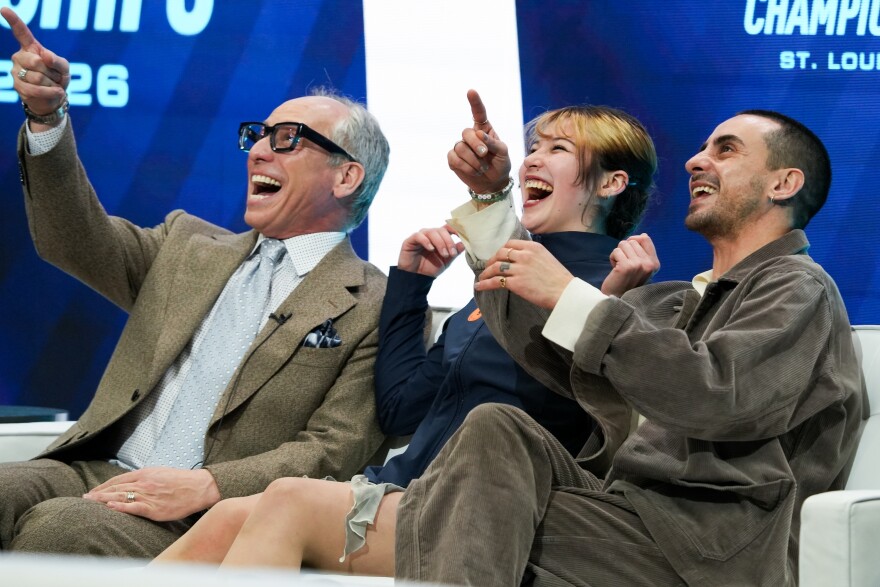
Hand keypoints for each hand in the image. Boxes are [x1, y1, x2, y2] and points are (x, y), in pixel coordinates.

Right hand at [1, 7, 69, 121]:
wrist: (54, 98)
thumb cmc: (58, 78)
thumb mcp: (64, 68)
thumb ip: (58, 61)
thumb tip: (44, 56)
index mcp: (31, 47)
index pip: (21, 32)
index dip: (13, 20)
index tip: (4, 8)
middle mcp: (19, 57)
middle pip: (36, 62)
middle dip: (52, 72)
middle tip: (55, 76)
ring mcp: (16, 71)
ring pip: (37, 77)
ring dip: (52, 83)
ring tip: (53, 84)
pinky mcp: (18, 86)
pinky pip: (35, 89)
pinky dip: (50, 92)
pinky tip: (57, 92)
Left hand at [83, 467, 220, 521]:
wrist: (200, 487)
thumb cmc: (182, 481)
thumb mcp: (161, 472)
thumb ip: (146, 477)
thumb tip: (132, 482)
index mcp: (146, 473)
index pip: (118, 480)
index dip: (103, 486)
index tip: (92, 492)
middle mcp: (145, 483)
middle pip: (116, 488)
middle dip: (98, 493)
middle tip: (85, 499)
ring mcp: (149, 495)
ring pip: (122, 497)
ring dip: (104, 500)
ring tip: (90, 504)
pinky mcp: (155, 508)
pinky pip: (134, 507)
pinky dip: (121, 508)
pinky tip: (110, 508)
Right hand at [398, 225, 465, 277]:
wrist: (416, 278)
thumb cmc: (430, 268)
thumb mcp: (446, 261)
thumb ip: (455, 252)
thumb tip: (464, 244)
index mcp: (439, 237)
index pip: (448, 228)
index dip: (456, 230)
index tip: (462, 236)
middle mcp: (429, 235)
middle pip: (441, 230)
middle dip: (449, 241)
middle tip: (452, 253)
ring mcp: (420, 237)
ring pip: (432, 232)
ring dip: (440, 243)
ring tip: (444, 254)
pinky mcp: (410, 241)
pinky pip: (418, 236)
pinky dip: (426, 241)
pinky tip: (431, 249)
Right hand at [447, 89, 511, 194]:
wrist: (493, 184)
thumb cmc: (501, 164)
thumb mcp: (503, 153)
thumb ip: (494, 143)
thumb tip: (480, 135)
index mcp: (484, 130)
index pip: (478, 113)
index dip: (475, 102)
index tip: (471, 91)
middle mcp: (471, 136)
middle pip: (466, 132)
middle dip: (476, 144)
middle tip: (485, 154)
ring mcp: (461, 147)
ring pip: (459, 147)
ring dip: (473, 160)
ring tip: (482, 168)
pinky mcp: (453, 159)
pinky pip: (454, 159)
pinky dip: (466, 167)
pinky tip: (474, 171)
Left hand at [475, 240, 572, 308]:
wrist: (565, 292)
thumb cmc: (559, 279)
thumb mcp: (546, 258)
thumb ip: (533, 256)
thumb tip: (520, 260)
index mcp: (533, 247)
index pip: (510, 244)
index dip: (501, 250)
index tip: (498, 257)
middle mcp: (524, 255)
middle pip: (500, 254)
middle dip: (491, 261)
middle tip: (488, 267)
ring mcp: (519, 269)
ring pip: (496, 267)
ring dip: (486, 273)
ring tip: (482, 278)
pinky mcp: (516, 283)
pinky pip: (495, 281)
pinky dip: (485, 283)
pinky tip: (480, 286)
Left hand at [601, 233, 659, 296]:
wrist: (617, 297)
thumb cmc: (626, 280)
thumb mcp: (640, 266)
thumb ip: (643, 251)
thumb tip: (643, 235)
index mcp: (655, 263)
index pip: (645, 239)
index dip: (633, 242)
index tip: (629, 254)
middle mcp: (649, 264)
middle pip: (632, 241)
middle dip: (624, 250)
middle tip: (624, 265)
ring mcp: (639, 265)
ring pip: (623, 244)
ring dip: (618, 254)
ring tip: (620, 267)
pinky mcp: (627, 267)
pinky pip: (616, 251)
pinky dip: (612, 258)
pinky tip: (615, 270)